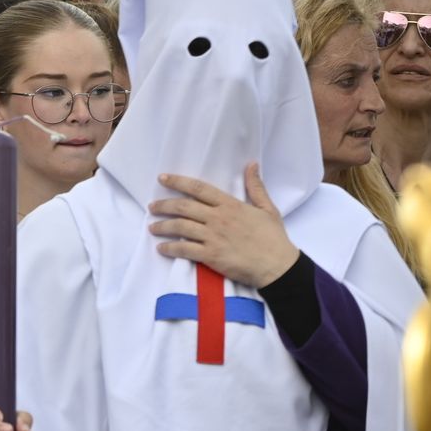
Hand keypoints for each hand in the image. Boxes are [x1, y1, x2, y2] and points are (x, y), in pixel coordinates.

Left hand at [149, 163, 298, 288]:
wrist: (278, 266)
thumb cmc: (273, 238)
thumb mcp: (267, 208)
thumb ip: (255, 187)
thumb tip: (252, 164)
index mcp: (230, 205)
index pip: (198, 189)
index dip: (178, 182)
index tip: (162, 178)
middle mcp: (218, 218)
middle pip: (183, 207)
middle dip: (164, 205)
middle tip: (152, 207)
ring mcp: (213, 237)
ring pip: (180, 227)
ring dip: (163, 226)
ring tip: (152, 227)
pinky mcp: (210, 256)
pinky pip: (184, 250)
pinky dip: (170, 248)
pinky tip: (162, 248)